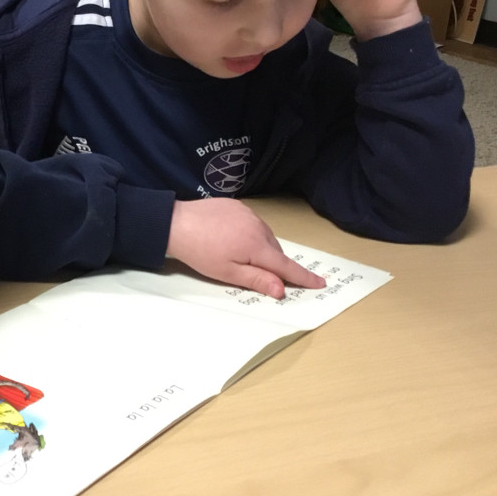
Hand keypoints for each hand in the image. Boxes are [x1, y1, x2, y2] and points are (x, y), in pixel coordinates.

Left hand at [166, 198, 325, 298]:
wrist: (175, 223)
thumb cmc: (199, 252)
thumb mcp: (227, 273)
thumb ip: (257, 280)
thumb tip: (282, 289)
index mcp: (257, 246)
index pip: (286, 265)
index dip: (304, 277)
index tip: (321, 282)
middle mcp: (258, 226)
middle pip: (276, 251)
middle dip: (274, 264)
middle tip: (262, 275)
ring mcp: (248, 213)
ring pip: (265, 237)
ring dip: (262, 249)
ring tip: (240, 257)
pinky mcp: (237, 205)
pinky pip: (253, 223)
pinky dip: (251, 234)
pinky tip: (232, 239)